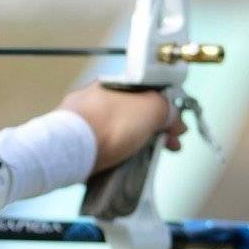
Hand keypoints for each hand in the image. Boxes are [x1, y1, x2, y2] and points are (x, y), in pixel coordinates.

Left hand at [60, 80, 186, 176]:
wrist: (70, 149)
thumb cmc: (109, 125)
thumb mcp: (151, 108)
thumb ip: (166, 108)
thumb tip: (172, 115)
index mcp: (116, 84)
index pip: (148, 94)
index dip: (167, 111)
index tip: (178, 128)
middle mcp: (97, 98)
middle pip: (135, 113)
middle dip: (156, 130)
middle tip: (170, 146)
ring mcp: (84, 120)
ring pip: (119, 131)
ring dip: (138, 144)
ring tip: (150, 159)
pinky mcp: (75, 142)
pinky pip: (103, 146)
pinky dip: (117, 154)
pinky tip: (124, 164)